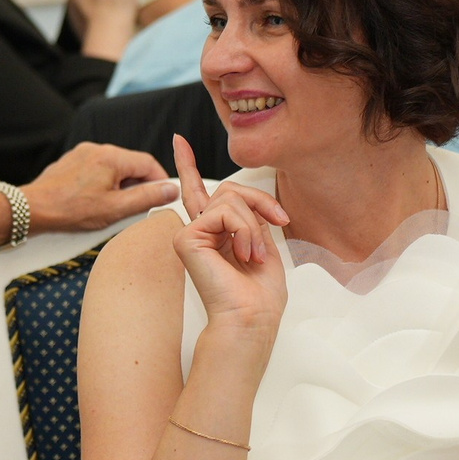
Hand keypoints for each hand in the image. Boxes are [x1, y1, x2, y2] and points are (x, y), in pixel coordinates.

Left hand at [21, 142, 177, 232]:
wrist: (32, 209)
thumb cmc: (70, 210)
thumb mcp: (114, 209)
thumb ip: (146, 198)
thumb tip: (170, 190)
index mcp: (111, 157)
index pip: (148, 163)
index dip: (160, 181)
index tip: (163, 197)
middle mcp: (97, 149)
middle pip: (131, 163)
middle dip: (139, 184)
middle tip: (138, 207)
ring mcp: (82, 153)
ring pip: (114, 166)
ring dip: (120, 184)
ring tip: (114, 207)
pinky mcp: (71, 161)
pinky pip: (97, 169)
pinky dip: (104, 182)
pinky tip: (96, 201)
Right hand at [167, 134, 289, 333]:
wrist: (251, 319)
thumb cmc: (259, 295)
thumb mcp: (262, 243)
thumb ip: (249, 215)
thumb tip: (241, 193)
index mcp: (215, 234)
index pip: (199, 192)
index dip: (188, 165)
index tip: (179, 140)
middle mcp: (199, 231)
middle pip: (231, 189)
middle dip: (261, 203)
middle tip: (279, 221)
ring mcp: (189, 234)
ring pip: (230, 198)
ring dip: (254, 224)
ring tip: (253, 254)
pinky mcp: (185, 238)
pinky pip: (223, 212)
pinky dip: (243, 230)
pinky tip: (242, 254)